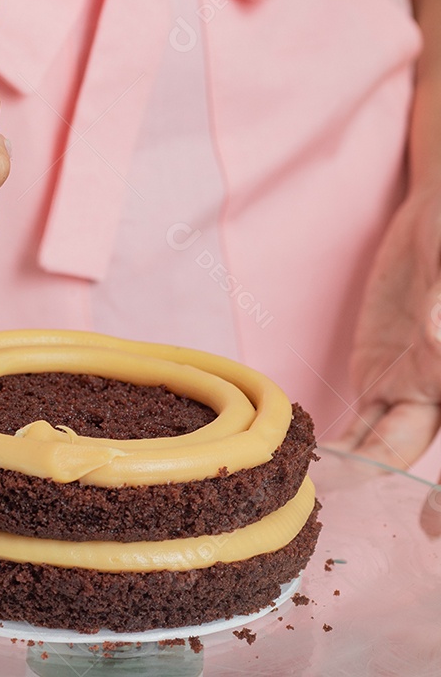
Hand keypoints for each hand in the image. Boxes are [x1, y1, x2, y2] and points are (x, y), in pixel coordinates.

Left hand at [331, 182, 440, 530]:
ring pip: (385, 444)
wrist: (437, 215)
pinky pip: (362, 419)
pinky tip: (309, 463)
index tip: (431, 521)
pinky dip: (339, 445)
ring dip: (356, 474)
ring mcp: (412, 388)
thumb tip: (438, 339)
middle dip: (400, 496)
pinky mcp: (380, 374)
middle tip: (364, 521)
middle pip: (416, 450)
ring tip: (316, 496)